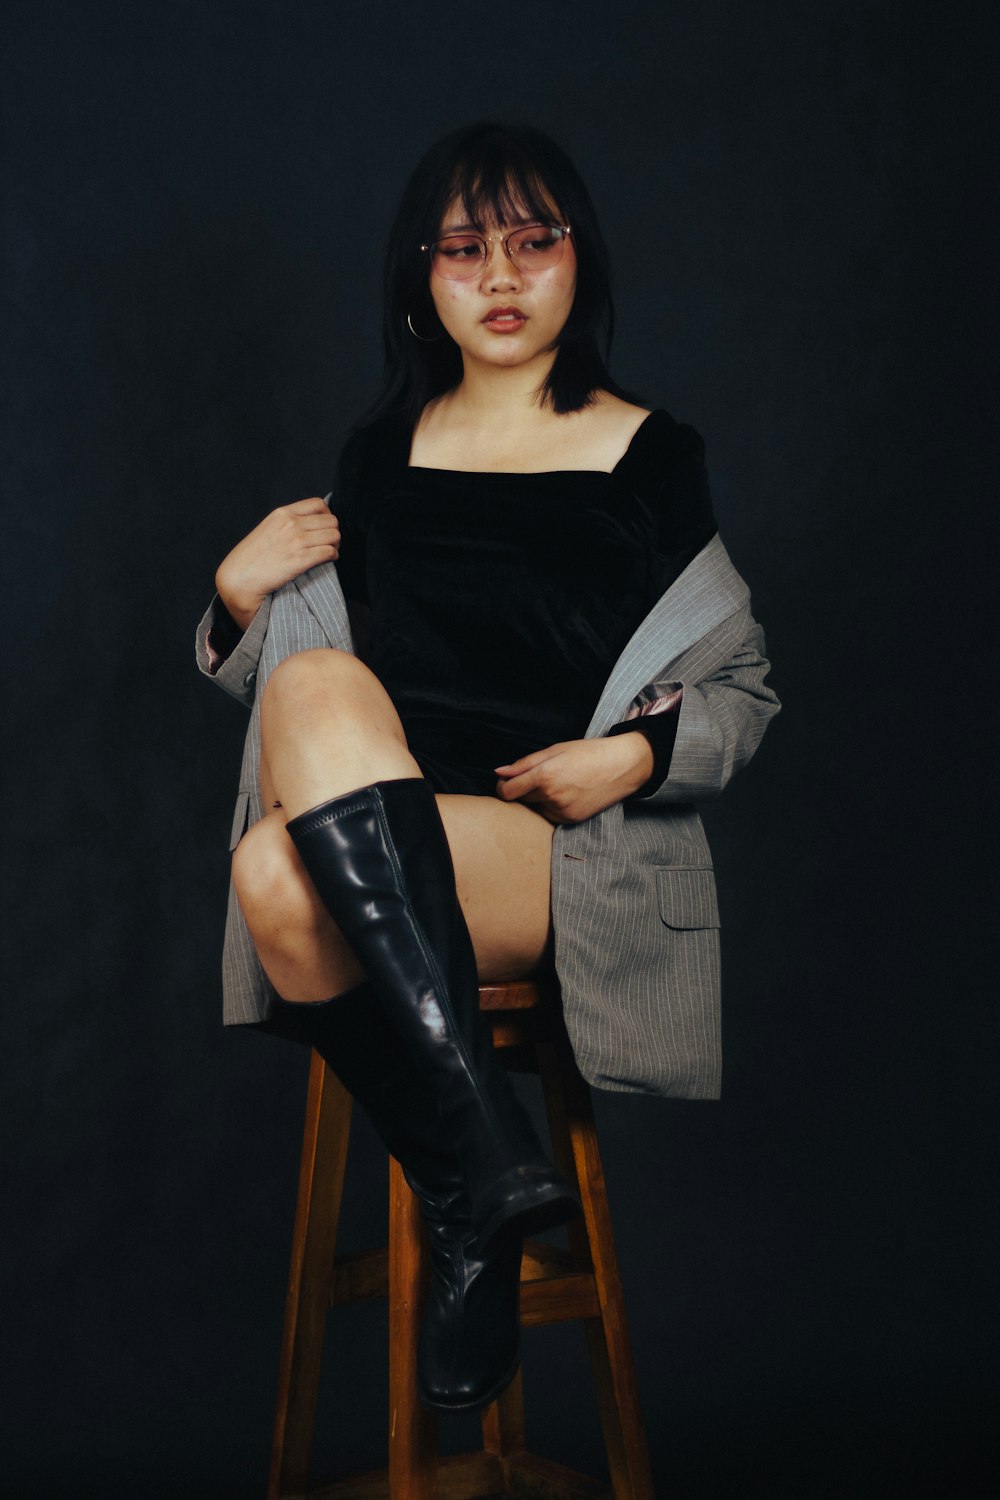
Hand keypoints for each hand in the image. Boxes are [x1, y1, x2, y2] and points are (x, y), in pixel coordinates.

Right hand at [215, 498, 341, 631]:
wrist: (239, 579)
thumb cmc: (250, 558)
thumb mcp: (267, 529)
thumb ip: (286, 523)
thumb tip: (307, 525)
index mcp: (282, 513)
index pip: (319, 504)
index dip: (327, 516)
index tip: (324, 527)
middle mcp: (291, 523)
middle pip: (331, 520)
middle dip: (333, 532)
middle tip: (329, 543)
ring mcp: (297, 541)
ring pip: (334, 535)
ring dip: (335, 545)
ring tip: (329, 553)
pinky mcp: (301, 559)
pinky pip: (330, 552)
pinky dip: (333, 556)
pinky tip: (328, 561)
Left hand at [494, 734, 654, 823]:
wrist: (622, 766)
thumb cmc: (588, 753)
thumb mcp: (554, 750)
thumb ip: (524, 764)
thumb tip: (499, 773)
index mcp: (544, 776)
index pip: (507, 792)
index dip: (502, 787)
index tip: (506, 781)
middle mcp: (551, 796)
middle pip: (521, 799)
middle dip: (524, 789)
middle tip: (541, 776)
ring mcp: (562, 811)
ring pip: (536, 808)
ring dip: (538, 799)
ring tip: (559, 783)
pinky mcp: (571, 820)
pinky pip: (550, 815)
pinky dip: (551, 806)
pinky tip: (567, 793)